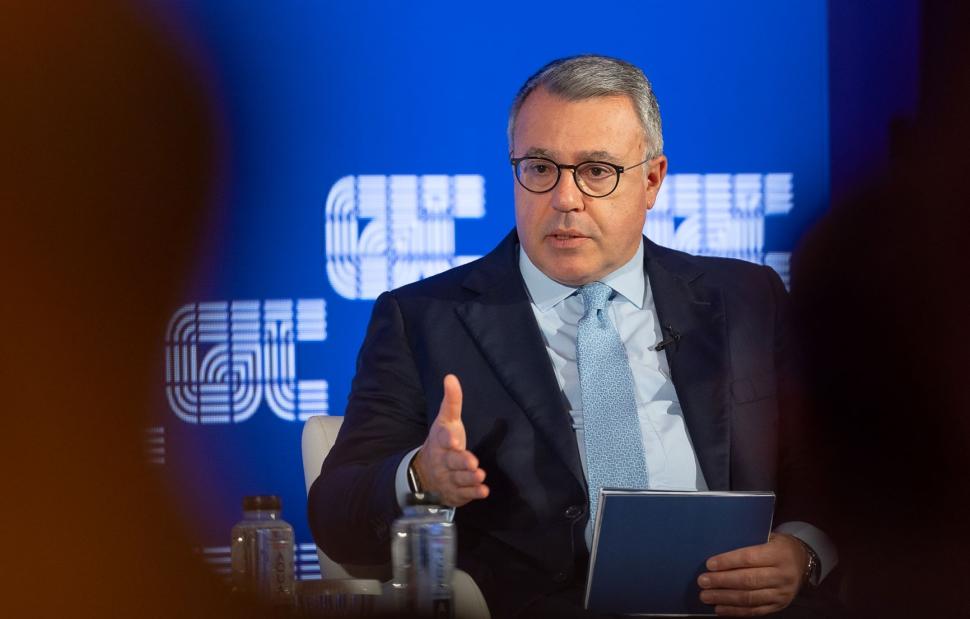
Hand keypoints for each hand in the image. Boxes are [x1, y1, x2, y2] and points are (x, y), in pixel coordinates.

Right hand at [411, 374, 489, 506]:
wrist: (426, 473)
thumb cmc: (443, 442)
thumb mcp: (446, 421)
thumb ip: (452, 402)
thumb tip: (451, 377)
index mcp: (441, 441)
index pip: (442, 439)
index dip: (448, 439)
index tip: (454, 440)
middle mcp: (443, 461)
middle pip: (452, 461)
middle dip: (461, 462)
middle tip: (472, 463)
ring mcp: (448, 478)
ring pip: (459, 479)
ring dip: (469, 478)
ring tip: (480, 475)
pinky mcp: (456, 492)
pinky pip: (464, 494)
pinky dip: (473, 494)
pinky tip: (483, 491)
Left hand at [697, 533, 806, 615]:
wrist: (803, 560)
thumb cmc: (777, 546)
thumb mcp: (768, 537)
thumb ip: (748, 542)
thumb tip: (717, 548)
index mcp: (778, 554)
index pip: (749, 558)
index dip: (728, 562)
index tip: (709, 564)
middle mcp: (782, 574)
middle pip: (748, 580)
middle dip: (722, 581)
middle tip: (703, 581)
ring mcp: (782, 592)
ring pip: (750, 597)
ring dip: (725, 598)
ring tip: (706, 596)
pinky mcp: (780, 605)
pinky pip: (756, 610)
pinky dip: (736, 611)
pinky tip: (720, 608)